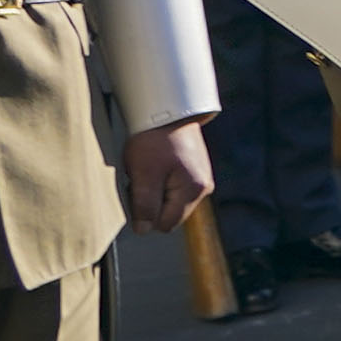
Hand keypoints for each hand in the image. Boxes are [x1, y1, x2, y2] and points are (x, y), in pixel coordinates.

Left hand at [119, 117, 215, 234]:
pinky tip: (156, 165)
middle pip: (170, 213)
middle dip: (152, 201)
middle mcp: (202, 188)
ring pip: (171, 200)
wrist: (168, 110)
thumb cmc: (155, 139)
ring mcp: (201, 178)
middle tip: (142, 178)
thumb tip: (143, 230)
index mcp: (193, 191)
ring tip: (148, 169)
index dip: (146, 213)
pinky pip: (174, 187)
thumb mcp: (144, 174)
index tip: (138, 191)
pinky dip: (161, 181)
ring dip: (155, 190)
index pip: (166, 223)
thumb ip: (144, 205)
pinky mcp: (195, 170)